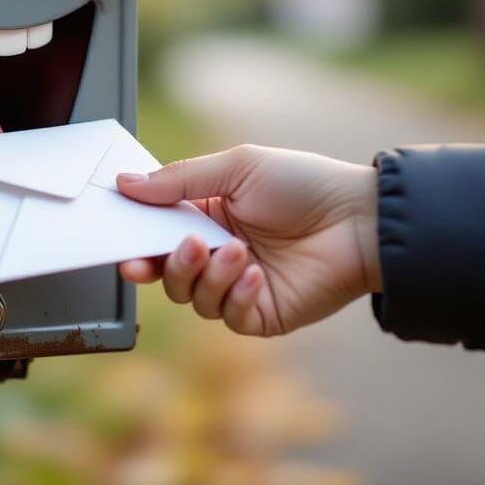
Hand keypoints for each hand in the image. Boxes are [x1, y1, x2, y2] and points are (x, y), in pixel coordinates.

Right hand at [117, 145, 379, 335]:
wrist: (360, 221)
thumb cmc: (303, 184)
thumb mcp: (236, 168)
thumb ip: (178, 180)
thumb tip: (125, 183)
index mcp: (205, 215)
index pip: (156, 232)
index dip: (136, 240)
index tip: (123, 244)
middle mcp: (216, 252)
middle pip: (166, 272)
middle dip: (166, 264)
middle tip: (182, 248)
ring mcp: (237, 285)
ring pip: (192, 298)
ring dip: (207, 276)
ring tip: (236, 252)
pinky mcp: (261, 314)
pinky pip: (227, 317)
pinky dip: (234, 296)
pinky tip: (256, 274)